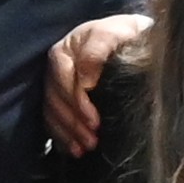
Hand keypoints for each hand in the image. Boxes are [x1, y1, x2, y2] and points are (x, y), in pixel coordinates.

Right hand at [45, 12, 150, 157]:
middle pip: (55, 98)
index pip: (62, 78)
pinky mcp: (62, 98)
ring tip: (84, 148)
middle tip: (92, 141)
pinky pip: (52, 120)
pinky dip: (62, 137)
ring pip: (51, 111)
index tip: (95, 121)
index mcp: (66, 49)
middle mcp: (57, 67)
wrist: (132, 39)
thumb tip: (86, 80)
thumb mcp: (119, 32)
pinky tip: (74, 150)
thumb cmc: (127, 35)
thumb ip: (100, 48)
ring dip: (67, 133)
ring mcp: (57, 83)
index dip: (76, 102)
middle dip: (72, 122)